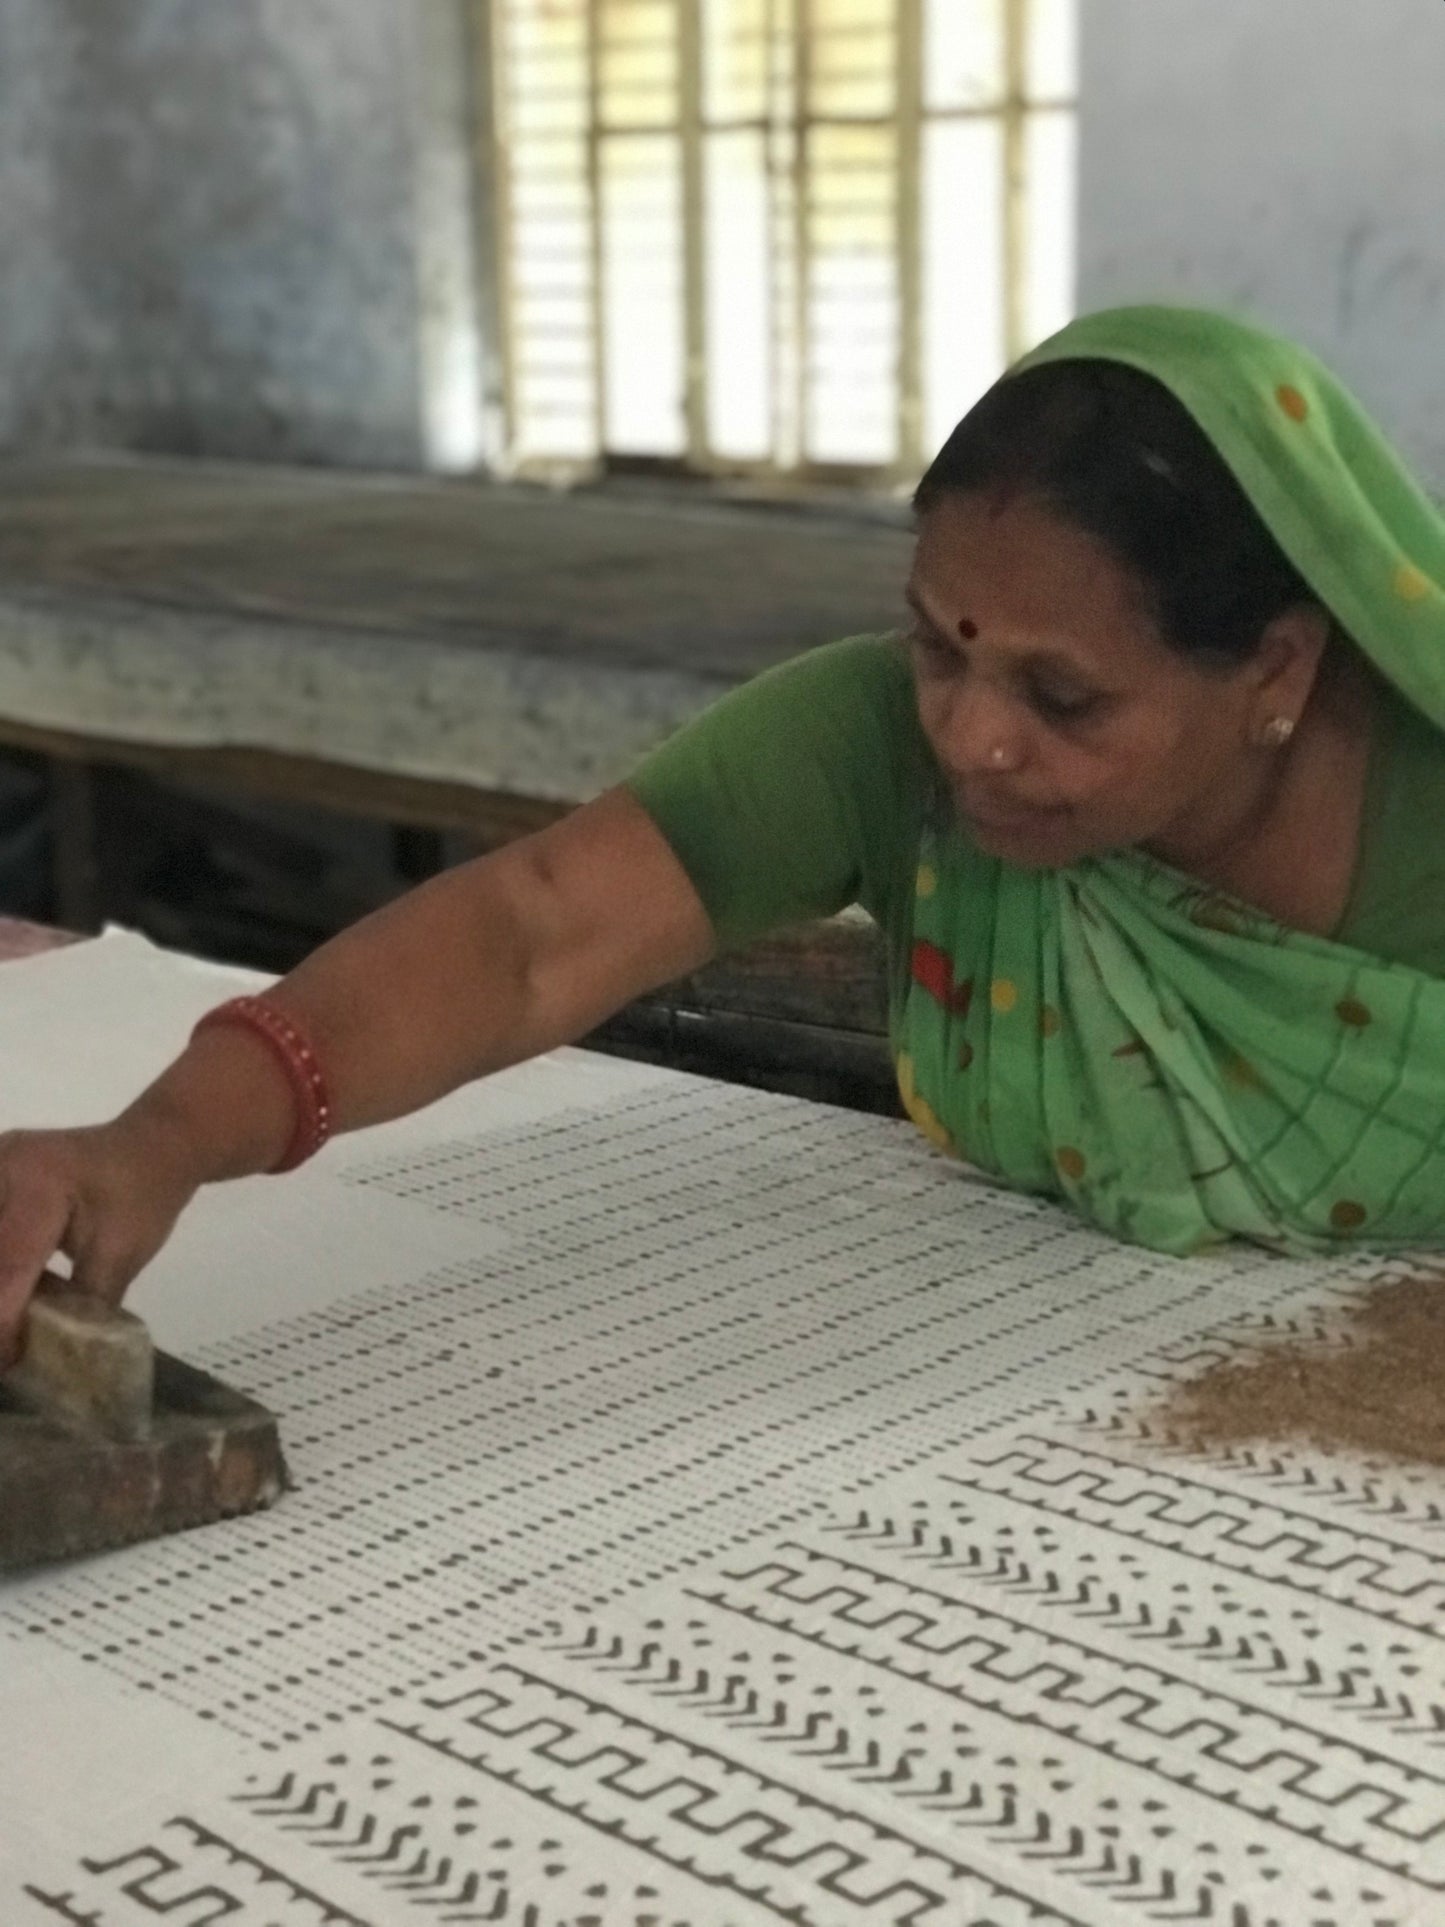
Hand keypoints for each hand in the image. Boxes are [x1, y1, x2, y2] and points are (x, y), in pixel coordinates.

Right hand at [0, 1116, 200, 1367]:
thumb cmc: (146, 1197)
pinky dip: (0, 1262)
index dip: (3, 1322)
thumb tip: (60, 1358)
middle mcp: (2, 1167)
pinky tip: (10, 1287)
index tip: (8, 1362)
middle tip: (8, 1346)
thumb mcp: (121, 1256)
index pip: (7, 1267)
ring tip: (11, 1319)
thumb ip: (86, 1306)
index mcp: (38, 1186)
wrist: (153, 1145)